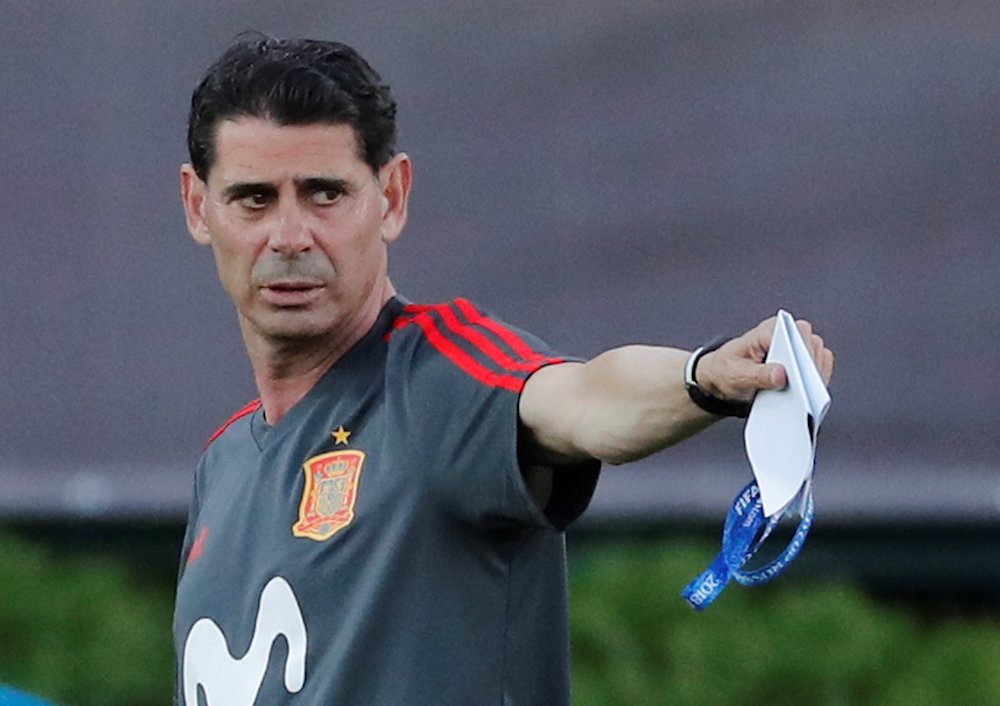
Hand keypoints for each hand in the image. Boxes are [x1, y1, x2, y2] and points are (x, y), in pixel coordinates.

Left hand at [695, 317, 833, 403]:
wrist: (726, 379)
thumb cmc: (728, 369)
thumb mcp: (737, 374)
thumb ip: (758, 375)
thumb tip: (781, 375)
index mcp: (768, 329)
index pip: (793, 333)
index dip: (800, 350)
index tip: (801, 369)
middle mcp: (788, 334)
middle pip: (811, 345)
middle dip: (809, 367)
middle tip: (806, 390)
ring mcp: (798, 348)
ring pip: (819, 358)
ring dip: (814, 378)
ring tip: (805, 399)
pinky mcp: (804, 364)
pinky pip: (819, 372)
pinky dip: (816, 386)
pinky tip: (808, 400)